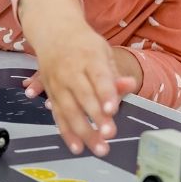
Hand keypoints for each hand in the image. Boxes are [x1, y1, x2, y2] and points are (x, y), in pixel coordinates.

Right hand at [17, 0, 137, 156]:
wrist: (52, 33)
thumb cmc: (83, 44)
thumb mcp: (103, 51)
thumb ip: (115, 72)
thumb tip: (129, 86)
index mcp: (88, 57)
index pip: (98, 77)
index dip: (105, 94)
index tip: (112, 110)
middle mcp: (70, 71)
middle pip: (83, 97)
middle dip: (96, 117)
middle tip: (109, 135)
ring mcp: (57, 84)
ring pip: (69, 110)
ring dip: (83, 132)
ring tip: (99, 148)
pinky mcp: (50, 94)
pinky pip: (57, 116)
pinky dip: (66, 133)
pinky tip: (77, 147)